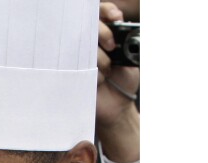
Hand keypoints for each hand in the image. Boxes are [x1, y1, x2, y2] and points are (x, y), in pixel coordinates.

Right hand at [95, 2, 139, 162]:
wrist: (117, 107)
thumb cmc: (124, 82)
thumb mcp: (133, 58)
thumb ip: (130, 41)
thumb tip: (126, 26)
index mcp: (105, 35)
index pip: (102, 13)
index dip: (107, 11)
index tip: (116, 18)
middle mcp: (91, 43)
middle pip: (90, 25)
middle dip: (103, 33)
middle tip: (112, 47)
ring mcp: (81, 57)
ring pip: (85, 45)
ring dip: (101, 59)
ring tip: (108, 72)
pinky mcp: (74, 72)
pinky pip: (79, 64)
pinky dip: (94, 72)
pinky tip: (100, 80)